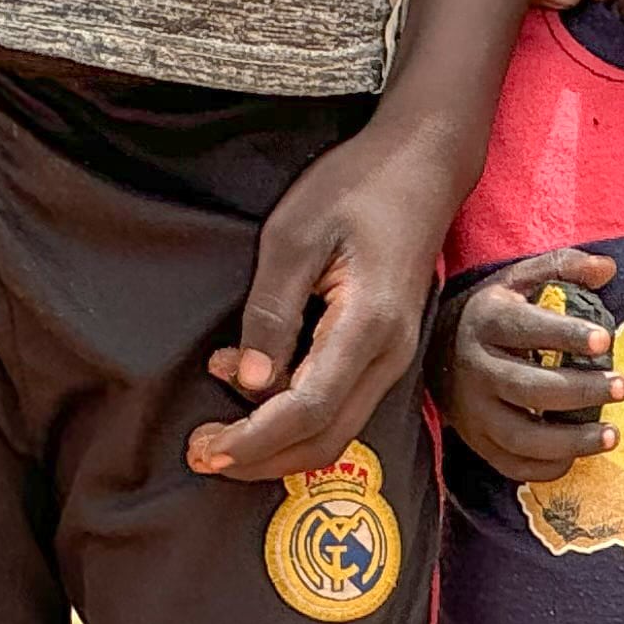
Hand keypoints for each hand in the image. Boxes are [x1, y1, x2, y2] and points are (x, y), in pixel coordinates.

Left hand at [187, 120, 470, 481]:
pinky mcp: (387, 348)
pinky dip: (297, 417)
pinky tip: (254, 394)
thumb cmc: (355, 187)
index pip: (308, 410)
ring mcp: (395, 355)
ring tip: (219, 435)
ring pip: (336, 429)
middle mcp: (391, 354)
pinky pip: (343, 404)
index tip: (206, 449)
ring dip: (277, 443)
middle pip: (326, 439)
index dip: (255, 439)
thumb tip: (247, 381)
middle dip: (261, 459)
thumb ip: (272, 311)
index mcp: (368, 325)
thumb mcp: (294, 236)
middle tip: (201, 453)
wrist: (422, 164)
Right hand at [434, 248, 623, 485]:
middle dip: (580, 391)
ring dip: (571, 440)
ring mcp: (473, 411)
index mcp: (487, 320)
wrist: (440, 349)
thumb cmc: (495, 312)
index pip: (524, 329)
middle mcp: (475, 367)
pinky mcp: (477, 441)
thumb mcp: (520, 279)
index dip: (565, 335)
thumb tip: (608, 268)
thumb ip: (562, 267)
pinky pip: (513, 465)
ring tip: (611, 433)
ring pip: (522, 436)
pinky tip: (578, 455)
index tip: (604, 340)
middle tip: (622, 386)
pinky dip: (548, 467)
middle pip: (528, 388)